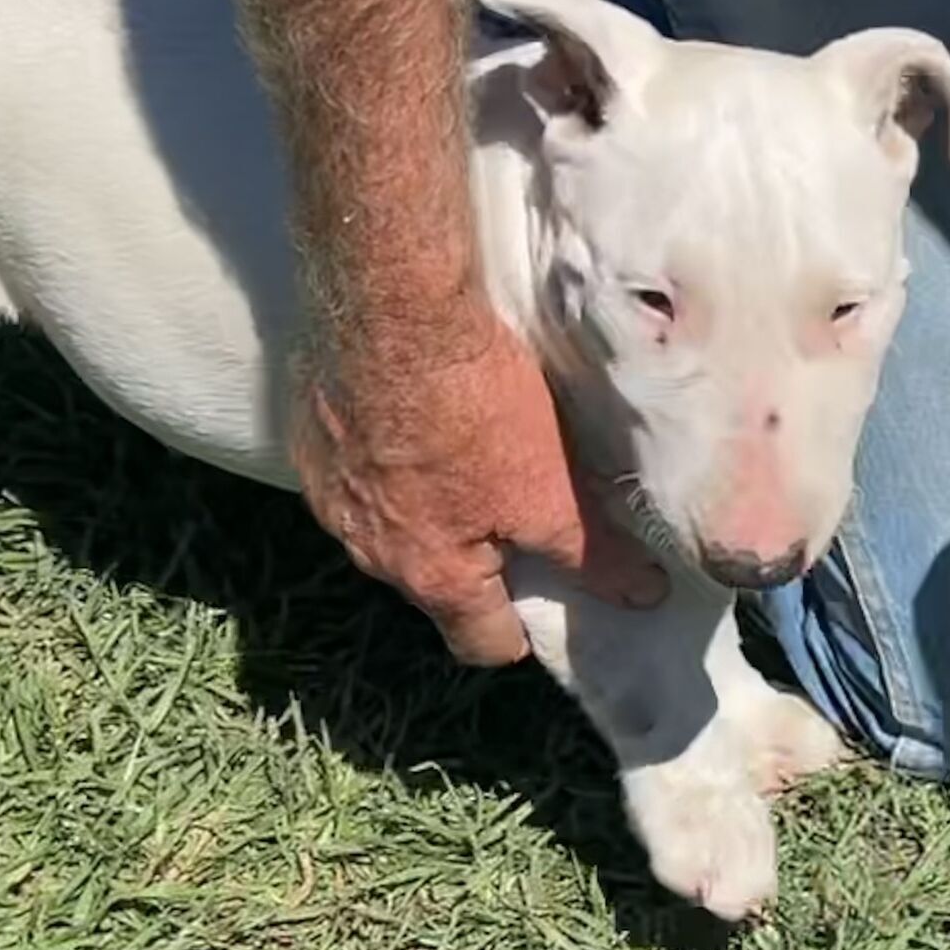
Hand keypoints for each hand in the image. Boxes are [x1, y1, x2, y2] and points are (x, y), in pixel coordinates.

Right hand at [291, 310, 663, 662]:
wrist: (388, 306)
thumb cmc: (472, 405)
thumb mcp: (548, 488)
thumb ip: (591, 552)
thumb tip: (642, 596)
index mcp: (429, 575)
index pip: (480, 643)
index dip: (522, 631)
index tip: (548, 604)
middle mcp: (367, 550)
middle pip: (434, 583)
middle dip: (477, 562)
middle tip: (520, 515)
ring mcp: (327, 494)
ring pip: (390, 526)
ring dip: (427, 505)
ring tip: (470, 455)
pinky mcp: (308, 438)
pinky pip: (354, 468)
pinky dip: (387, 455)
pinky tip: (417, 414)